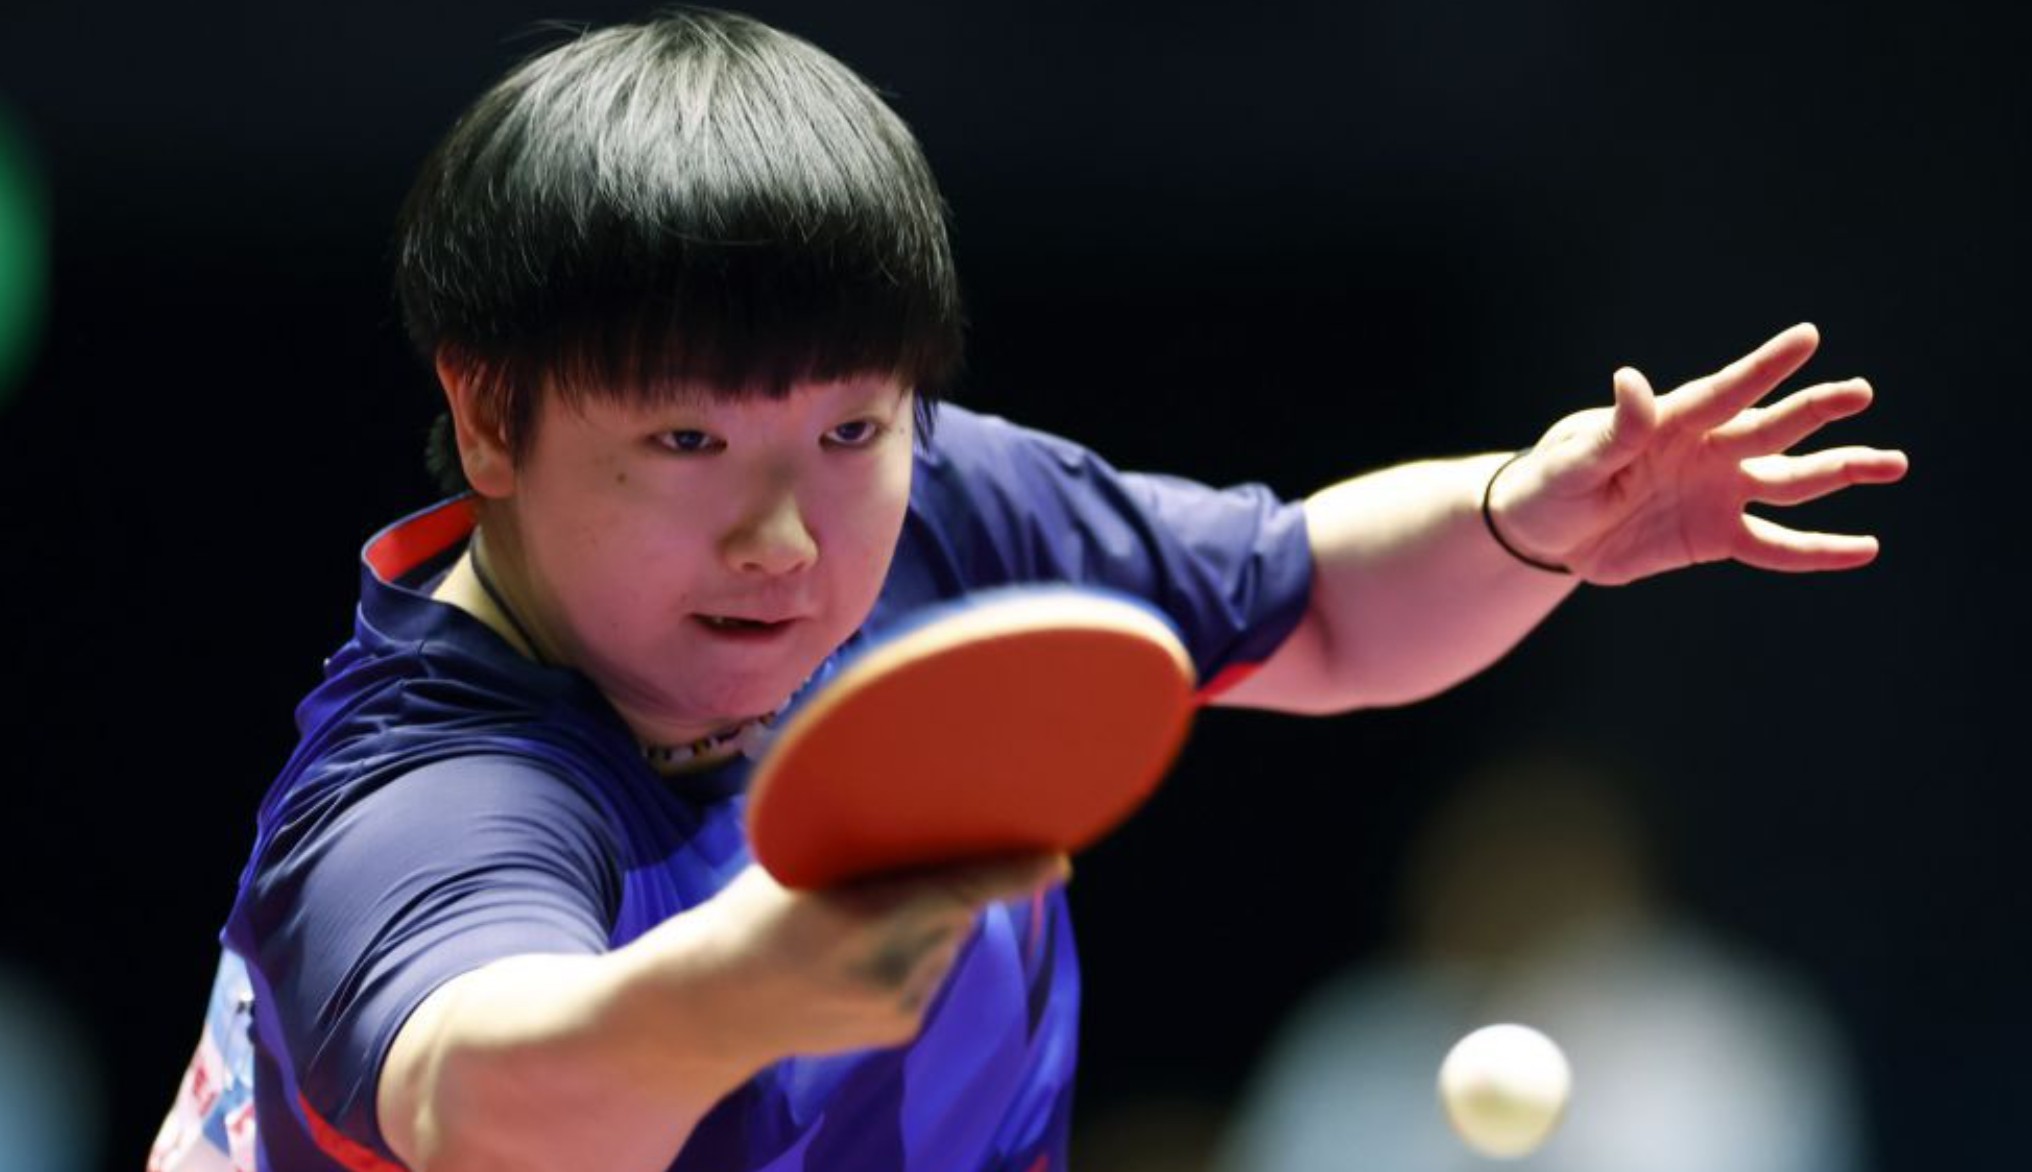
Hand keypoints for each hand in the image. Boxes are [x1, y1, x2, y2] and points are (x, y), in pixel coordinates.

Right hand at [692, 853, 1069, 1060]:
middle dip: (946, 885)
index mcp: (861, 919)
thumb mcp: (796, 866)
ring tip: (859, 928)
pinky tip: (861, 961)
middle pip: (957, 909)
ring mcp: (899, 1005)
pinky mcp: (902, 1028)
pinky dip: (913, 956)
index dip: (1014, 873)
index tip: (1057, 860)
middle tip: (891, 879)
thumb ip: (864, 852)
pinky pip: (932, 972)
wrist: (712, 1006)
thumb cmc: (751, 915)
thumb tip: (930, 816)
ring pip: (947, 941)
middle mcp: (890, 970)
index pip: (959, 890)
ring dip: (928, 923)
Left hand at [1487, 323, 1908, 585]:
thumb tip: (1631, 380)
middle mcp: (1708, 449)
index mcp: (1671, 421)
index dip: (1763, 367)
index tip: (1806, 338)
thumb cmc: (1552, 482)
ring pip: (1790, 480)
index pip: (1724, 391)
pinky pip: (1776, 545)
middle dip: (1815, 410)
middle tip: (1859, 392)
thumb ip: (1614, 429)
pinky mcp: (1719, 535)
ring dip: (1839, 471)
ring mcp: (1720, 491)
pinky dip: (1817, 550)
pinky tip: (1864, 547)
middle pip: (1771, 427)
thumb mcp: (1573, 460)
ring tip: (1892, 464)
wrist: (1546, 532)